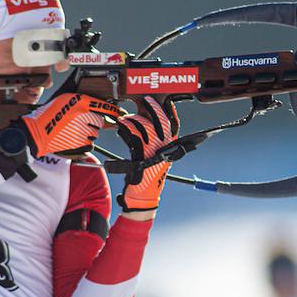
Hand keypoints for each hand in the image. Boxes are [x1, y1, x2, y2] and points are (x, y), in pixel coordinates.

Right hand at [18, 93, 123, 157]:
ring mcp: (83, 129)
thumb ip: (82, 102)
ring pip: (95, 133)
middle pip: (99, 121)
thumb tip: (99, 108)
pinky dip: (83, 143)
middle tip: (77, 124)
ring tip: (71, 131)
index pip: (104, 106)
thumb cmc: (48, 117)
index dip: (114, 111)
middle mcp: (83, 114)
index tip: (120, 113)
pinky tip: (71, 139)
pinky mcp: (81, 143)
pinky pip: (89, 144)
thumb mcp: (63, 100)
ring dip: (87, 133)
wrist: (36, 133)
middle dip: (92, 123)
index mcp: (79, 101)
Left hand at [116, 96, 179, 211]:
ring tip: (126, 119)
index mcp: (170, 149)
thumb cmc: (147, 179)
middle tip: (147, 99)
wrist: (143, 197)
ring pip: (145, 126)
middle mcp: (165, 149)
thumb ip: (153, 144)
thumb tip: (145, 126)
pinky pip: (134, 135)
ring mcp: (154, 152)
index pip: (174, 126)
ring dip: (134, 119)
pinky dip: (126, 128)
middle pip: (162, 121)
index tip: (167, 102)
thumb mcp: (154, 159)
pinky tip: (122, 125)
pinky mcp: (142, 155)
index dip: (171, 112)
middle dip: (154, 108)